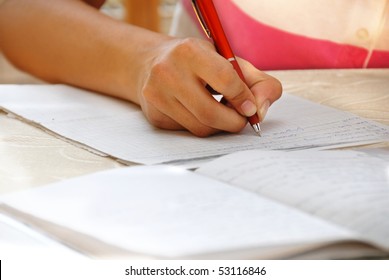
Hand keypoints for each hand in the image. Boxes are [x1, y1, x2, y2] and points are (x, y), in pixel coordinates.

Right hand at [136, 37, 281, 136]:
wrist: (151, 62)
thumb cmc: (197, 61)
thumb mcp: (227, 59)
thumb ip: (256, 81)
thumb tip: (261, 110)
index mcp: (189, 51)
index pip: (225, 79)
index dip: (243, 97)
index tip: (251, 108)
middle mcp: (167, 72)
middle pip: (210, 113)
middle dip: (234, 122)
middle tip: (241, 120)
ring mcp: (156, 96)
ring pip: (199, 127)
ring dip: (219, 126)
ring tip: (222, 112)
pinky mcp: (154, 115)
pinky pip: (187, 131)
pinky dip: (201, 126)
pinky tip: (199, 112)